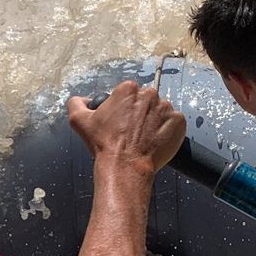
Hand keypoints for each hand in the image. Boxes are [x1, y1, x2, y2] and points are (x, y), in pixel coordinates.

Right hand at [67, 80, 186, 175]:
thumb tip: (82, 99)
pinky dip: (167, 130)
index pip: (128, 93)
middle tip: (131, 131)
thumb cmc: (104, 144)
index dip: (123, 108)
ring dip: (153, 121)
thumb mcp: (80, 121)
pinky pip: (174, 123)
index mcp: (128, 89)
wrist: (125, 166)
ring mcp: (166, 108)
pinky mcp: (178, 122)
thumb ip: (76, 103)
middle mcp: (149, 94)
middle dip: (139, 113)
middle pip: (145, 101)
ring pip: (159, 111)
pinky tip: (155, 140)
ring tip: (143, 138)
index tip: (120, 121)